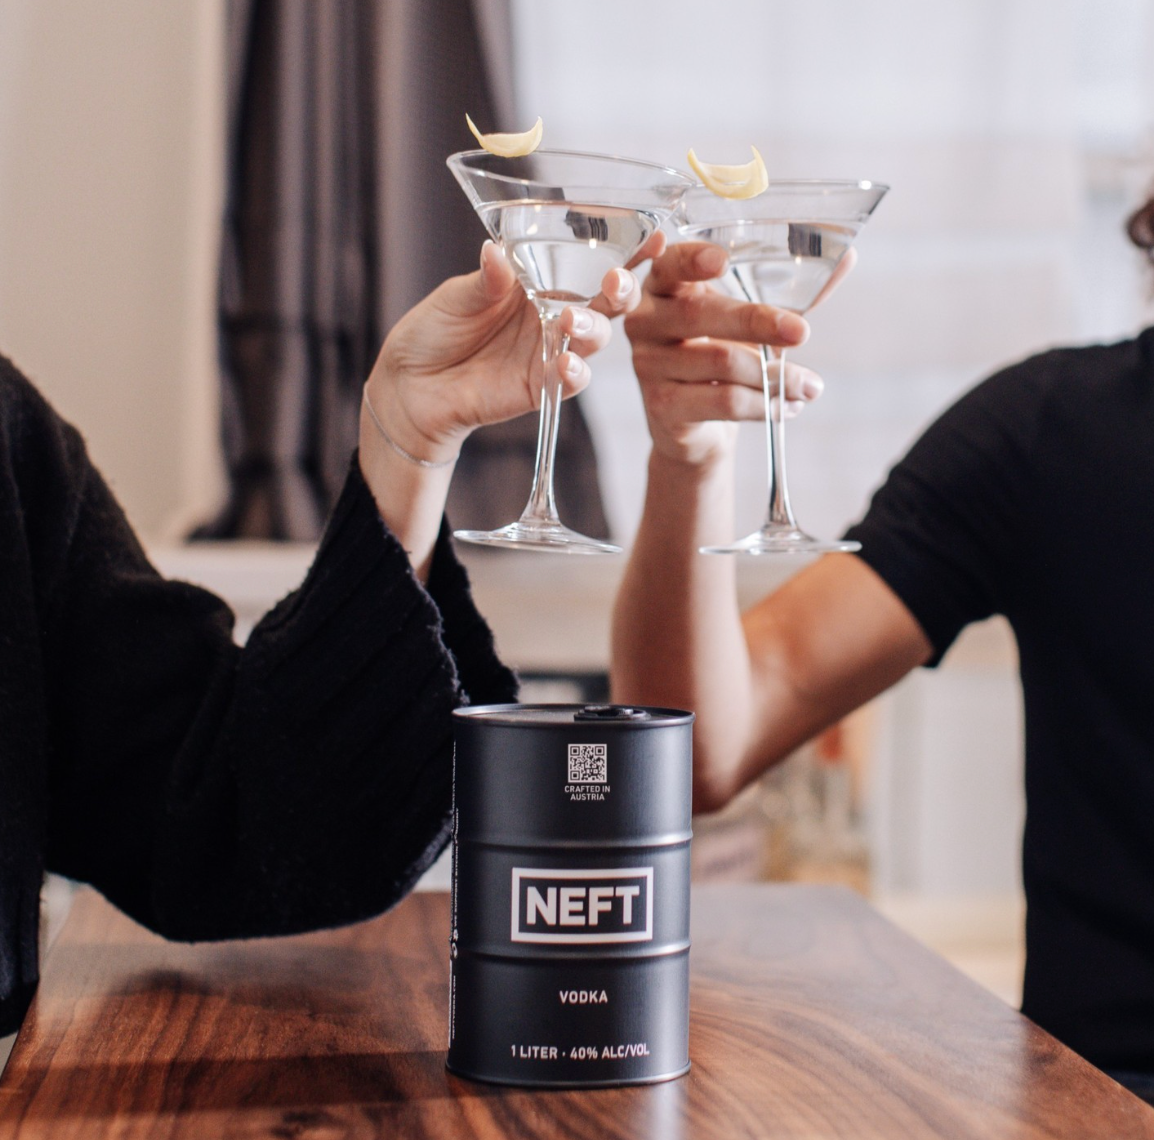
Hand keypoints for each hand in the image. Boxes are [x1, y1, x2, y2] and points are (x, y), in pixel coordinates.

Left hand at [362, 235, 658, 465]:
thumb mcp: (457, 296)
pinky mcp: (541, 385)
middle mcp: (554, 313)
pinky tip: (564, 362)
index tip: (652, 233)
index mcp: (540, 280)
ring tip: (569, 321)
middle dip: (622, 288)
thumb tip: (498, 251)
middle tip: (616, 281)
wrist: (410, 386)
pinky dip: (573, 371)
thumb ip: (486, 280)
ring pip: (594, 337)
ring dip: (591, 327)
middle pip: (606, 300)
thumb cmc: (433, 331)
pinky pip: (570, 379)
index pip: (589, 260)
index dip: (626, 248)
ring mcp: (550, 351)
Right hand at [624, 242, 851, 469]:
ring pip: (721, 362)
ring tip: (810, 386)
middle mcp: (646, 323)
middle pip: (700, 314)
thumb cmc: (721, 359)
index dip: (691, 260)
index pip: (669, 264)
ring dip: (776, 376)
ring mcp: (649, 366)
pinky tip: (788, 406)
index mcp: (663, 287)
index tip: (722, 260)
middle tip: (802, 332)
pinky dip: (765, 405)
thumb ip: (791, 291)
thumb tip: (846, 257)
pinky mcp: (662, 406)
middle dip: (757, 321)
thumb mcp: (751, 321)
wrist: (695, 428)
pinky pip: (723, 401)